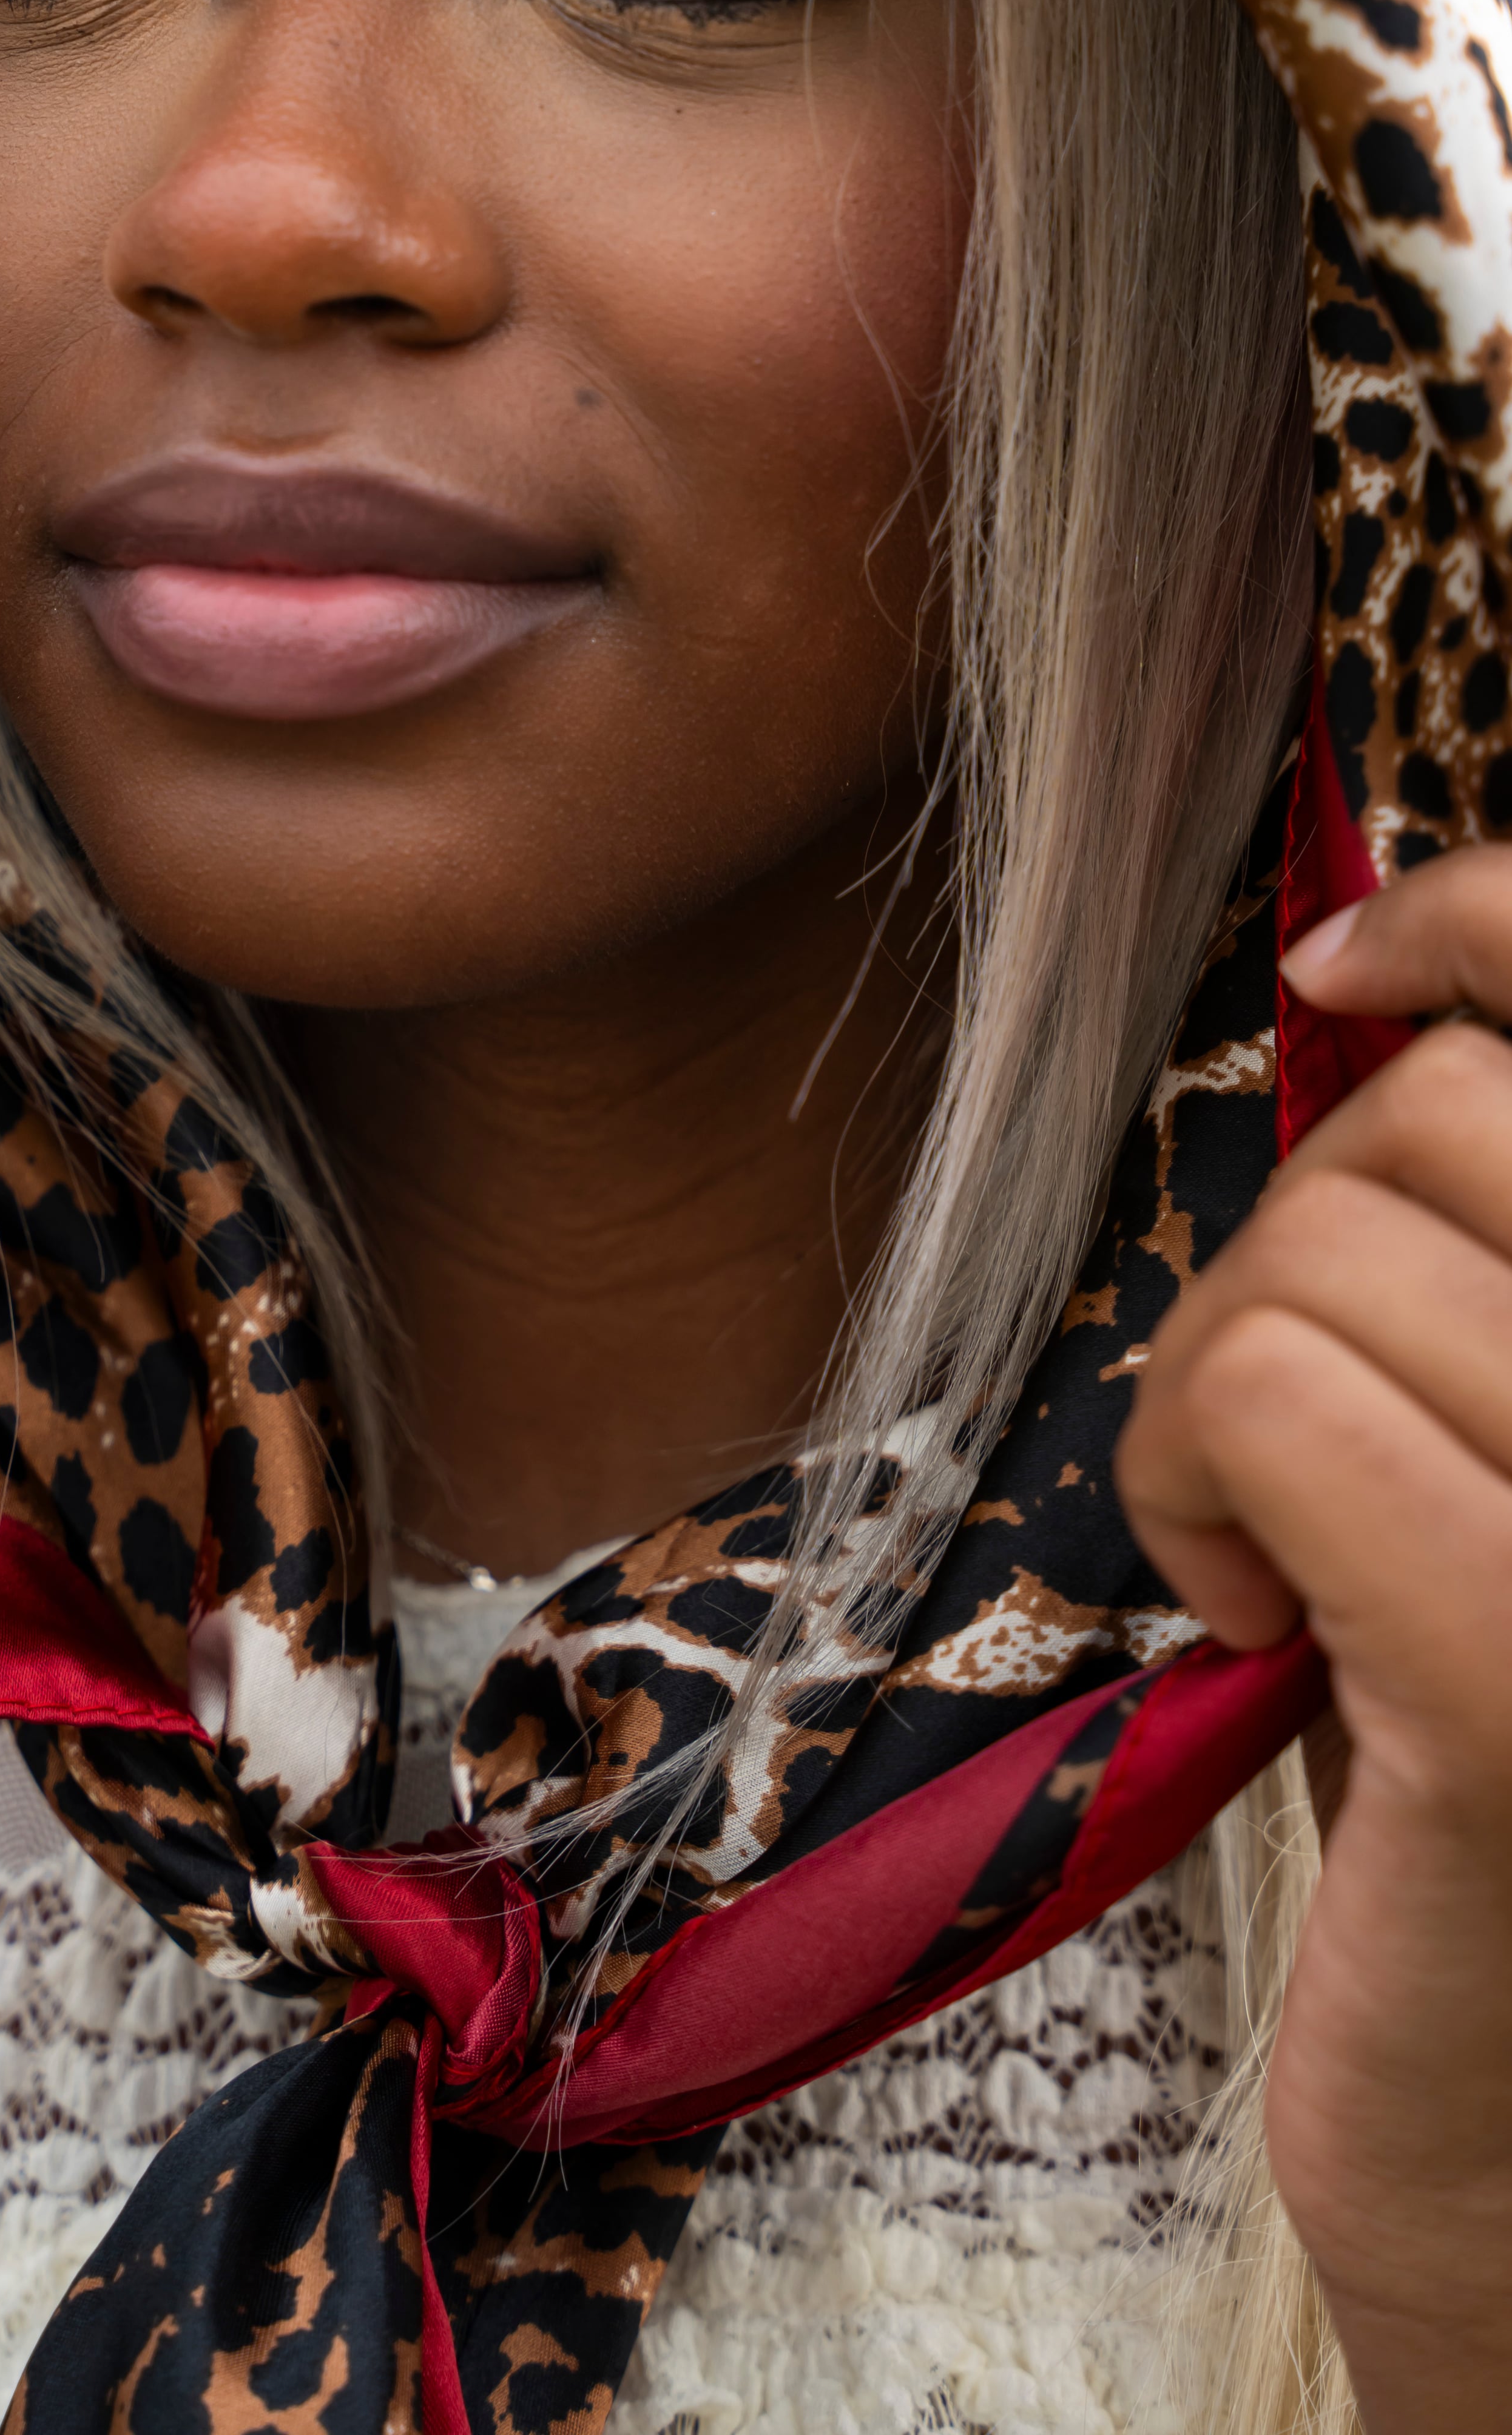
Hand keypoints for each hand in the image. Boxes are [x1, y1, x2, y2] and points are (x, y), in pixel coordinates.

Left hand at [1117, 850, 1511, 2434]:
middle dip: (1305, 1236)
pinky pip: (1262, 1394)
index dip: (1481, 914)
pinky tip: (1255, 1622)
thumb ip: (1469, 1249)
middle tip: (1301, 1429)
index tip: (1343, 970)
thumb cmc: (1482, 1755)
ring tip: (1284, 1554)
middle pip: (1446, 1116)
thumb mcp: (1498, 1441)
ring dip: (1224, 1391)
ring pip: (1319, 1256)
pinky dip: (1188, 1486)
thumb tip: (1368, 993)